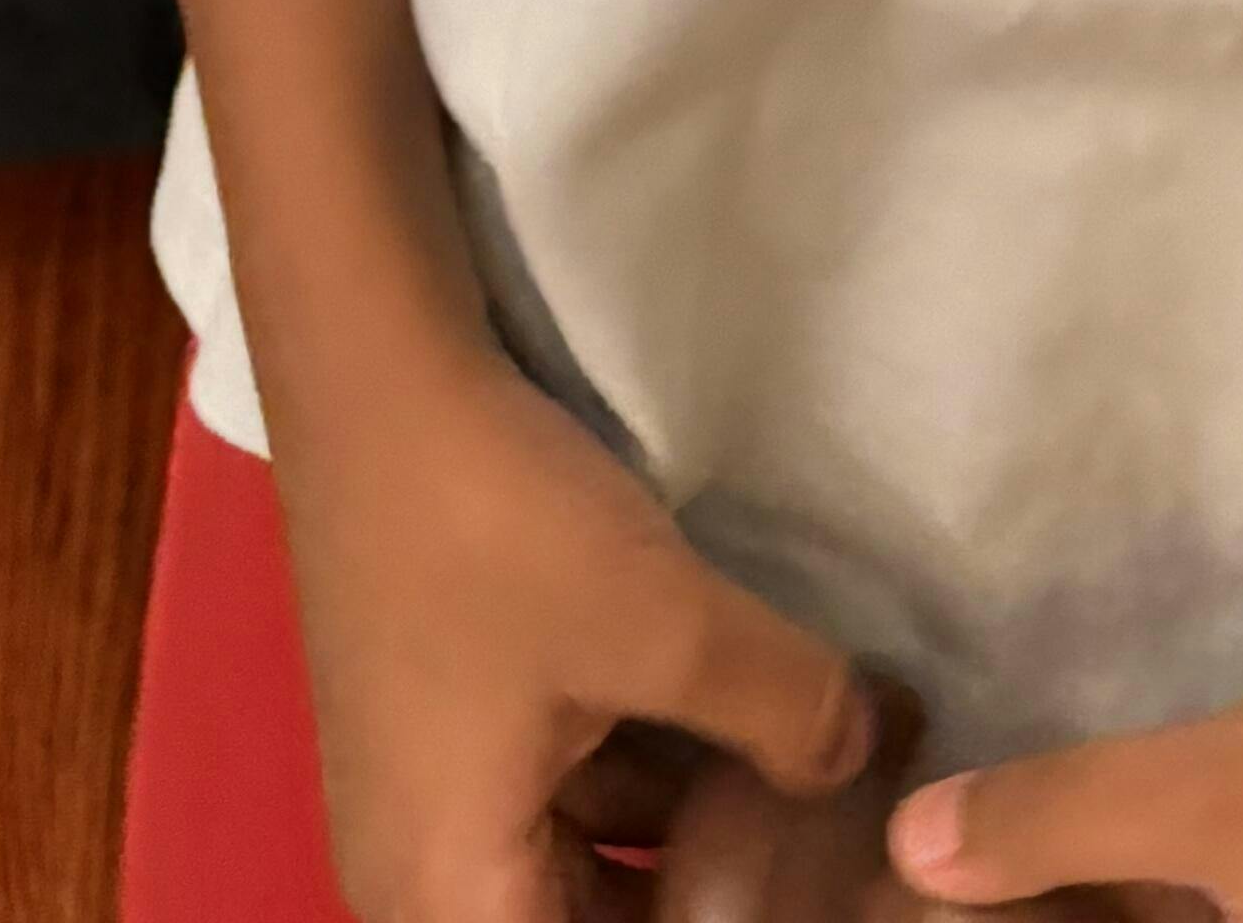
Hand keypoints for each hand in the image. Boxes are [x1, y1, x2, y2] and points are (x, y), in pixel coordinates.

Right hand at [267, 336, 878, 922]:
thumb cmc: (498, 530)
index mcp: (451, 900)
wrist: (376, 372)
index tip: (804, 889)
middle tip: (827, 843)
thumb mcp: (665, 625)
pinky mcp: (453, 716)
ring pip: (589, 854)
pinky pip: (567, 783)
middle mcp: (424, 875)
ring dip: (695, 819)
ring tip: (817, 777)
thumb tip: (866, 757)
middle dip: (715, 889)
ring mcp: (436, 792)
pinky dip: (654, 759)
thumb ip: (785, 712)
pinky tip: (749, 710)